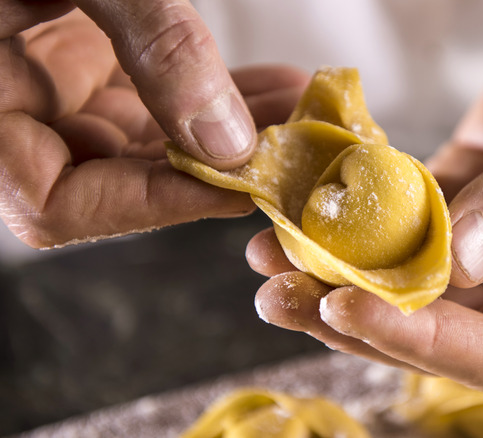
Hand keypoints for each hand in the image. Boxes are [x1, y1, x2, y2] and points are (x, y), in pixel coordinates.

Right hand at [0, 1, 306, 246]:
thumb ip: (154, 44)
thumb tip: (227, 140)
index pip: (57, 205)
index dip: (152, 207)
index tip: (239, 189)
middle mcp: (11, 114)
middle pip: (116, 181)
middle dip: (212, 170)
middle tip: (290, 153)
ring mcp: (47, 91)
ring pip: (147, 143)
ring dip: (228, 134)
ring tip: (298, 116)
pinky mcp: (81, 67)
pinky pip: (153, 102)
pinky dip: (212, 97)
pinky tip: (270, 88)